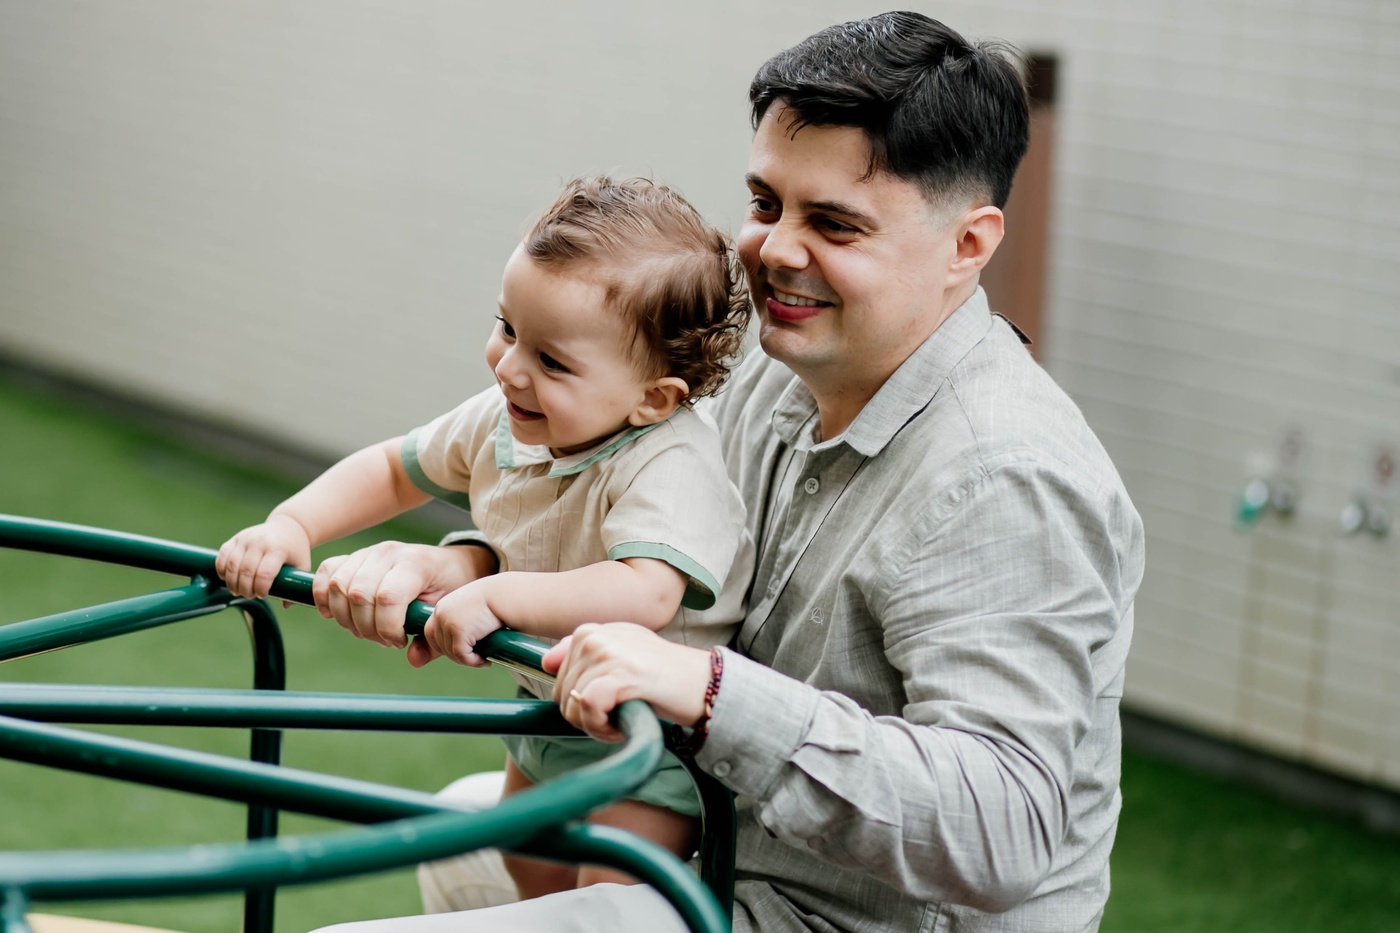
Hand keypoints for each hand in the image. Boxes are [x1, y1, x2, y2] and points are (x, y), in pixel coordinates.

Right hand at [216, 515, 311, 598]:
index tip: (263, 595)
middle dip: (245, 589)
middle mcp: (260, 542)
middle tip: (249, 596)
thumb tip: (286, 605)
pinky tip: (228, 579)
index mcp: (278, 549)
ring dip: (232, 583)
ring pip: (232, 565)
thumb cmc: (295, 550)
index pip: (265, 573)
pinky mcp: (235, 538)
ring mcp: (246, 539)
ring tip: (238, 591)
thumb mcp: (302, 565)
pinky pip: (223, 556)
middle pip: (246, 572)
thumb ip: (296, 586)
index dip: (261, 589)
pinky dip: (222, 570)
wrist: (287, 526)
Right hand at [313, 541, 497, 650]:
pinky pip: (327, 572)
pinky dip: (323, 596)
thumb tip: (413, 659)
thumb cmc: (450, 589)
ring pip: (338, 586)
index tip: (399, 642)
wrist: (451, 564)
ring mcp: (369, 552)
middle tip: (383, 640)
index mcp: (417, 564)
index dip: (387, 628)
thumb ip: (432, 638)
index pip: (388, 597)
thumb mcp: (449, 612)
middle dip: (366, 628)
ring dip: (345, 618)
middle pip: (359, 595)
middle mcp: (389, 553)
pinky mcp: (354, 557)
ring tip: (365, 630)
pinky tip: (334, 614)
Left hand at [415, 579, 503, 668]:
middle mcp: (440, 613)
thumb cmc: (493, 603)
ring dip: (467, 660)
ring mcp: (448, 622)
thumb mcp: (470, 610)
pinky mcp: (459, 631)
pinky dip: (473, 661)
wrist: (505, 595)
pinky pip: (462, 655)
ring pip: (451, 653)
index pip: (430, 633)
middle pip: (440, 646)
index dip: (442, 646)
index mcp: (442, 607)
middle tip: (476, 656)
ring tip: (483, 658)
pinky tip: (485, 659)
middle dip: (456, 655)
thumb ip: (460, 623)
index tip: (460, 651)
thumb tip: (454, 645)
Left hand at [544, 623, 710, 742]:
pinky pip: (587, 710)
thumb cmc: (662, 677)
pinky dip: (602, 728)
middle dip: (586, 715)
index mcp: (591, 631)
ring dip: (596, 726)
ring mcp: (606, 654)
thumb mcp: (621, 656)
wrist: (703, 684)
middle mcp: (595, 637)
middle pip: (561, 694)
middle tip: (618, 716)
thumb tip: (546, 661)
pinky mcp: (619, 675)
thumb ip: (585, 656)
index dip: (577, 700)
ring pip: (572, 706)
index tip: (604, 704)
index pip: (557, 676)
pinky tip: (624, 725)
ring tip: (625, 718)